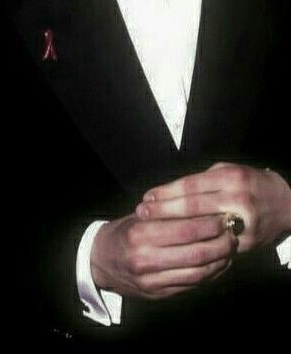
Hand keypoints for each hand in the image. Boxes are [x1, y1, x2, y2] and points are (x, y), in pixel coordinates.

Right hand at [90, 212, 236, 299]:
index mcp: (140, 234)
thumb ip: (166, 214)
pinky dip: (210, 274)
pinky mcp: (159, 294)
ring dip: (220, 260)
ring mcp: (152, 280)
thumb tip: (203, 206)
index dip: (209, 224)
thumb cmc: (125, 232)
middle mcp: (145, 259)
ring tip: (230, 247)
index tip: (223, 215)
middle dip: (220, 242)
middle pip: (196, 253)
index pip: (184, 229)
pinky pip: (192, 285)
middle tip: (233, 231)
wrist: (101, 261)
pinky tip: (218, 263)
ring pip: (198, 272)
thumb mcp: (139, 217)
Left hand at [136, 163, 290, 253]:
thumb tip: (166, 192)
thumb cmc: (248, 181)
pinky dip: (196, 245)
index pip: (190, 186)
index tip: (146, 198)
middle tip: (141, 213)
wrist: (286, 203)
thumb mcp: (226, 171)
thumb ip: (200, 182)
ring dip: (175, 230)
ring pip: (203, 229)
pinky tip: (177, 246)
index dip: (165, 193)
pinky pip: (216, 245)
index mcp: (229, 178)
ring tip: (153, 230)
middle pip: (193, 207)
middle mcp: (237, 199)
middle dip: (164, 211)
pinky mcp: (248, 243)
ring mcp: (244, 223)